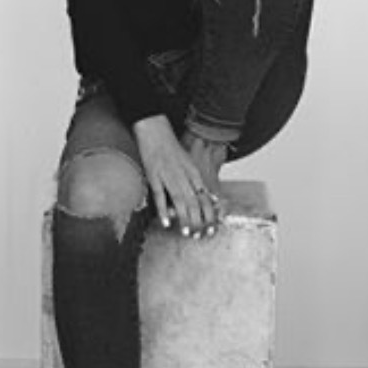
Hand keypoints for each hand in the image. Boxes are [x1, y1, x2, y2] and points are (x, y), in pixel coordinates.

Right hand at [133, 115, 218, 237]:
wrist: (156, 132)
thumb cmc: (172, 148)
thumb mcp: (190, 163)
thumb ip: (199, 181)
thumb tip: (211, 198)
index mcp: (193, 173)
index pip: (205, 197)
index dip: (210, 214)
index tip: (212, 228)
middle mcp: (183, 176)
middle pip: (194, 202)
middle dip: (199, 220)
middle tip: (201, 236)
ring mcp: (168, 177)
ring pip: (180, 201)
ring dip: (184, 218)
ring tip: (187, 233)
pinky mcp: (154, 177)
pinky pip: (160, 196)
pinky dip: (163, 210)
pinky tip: (167, 222)